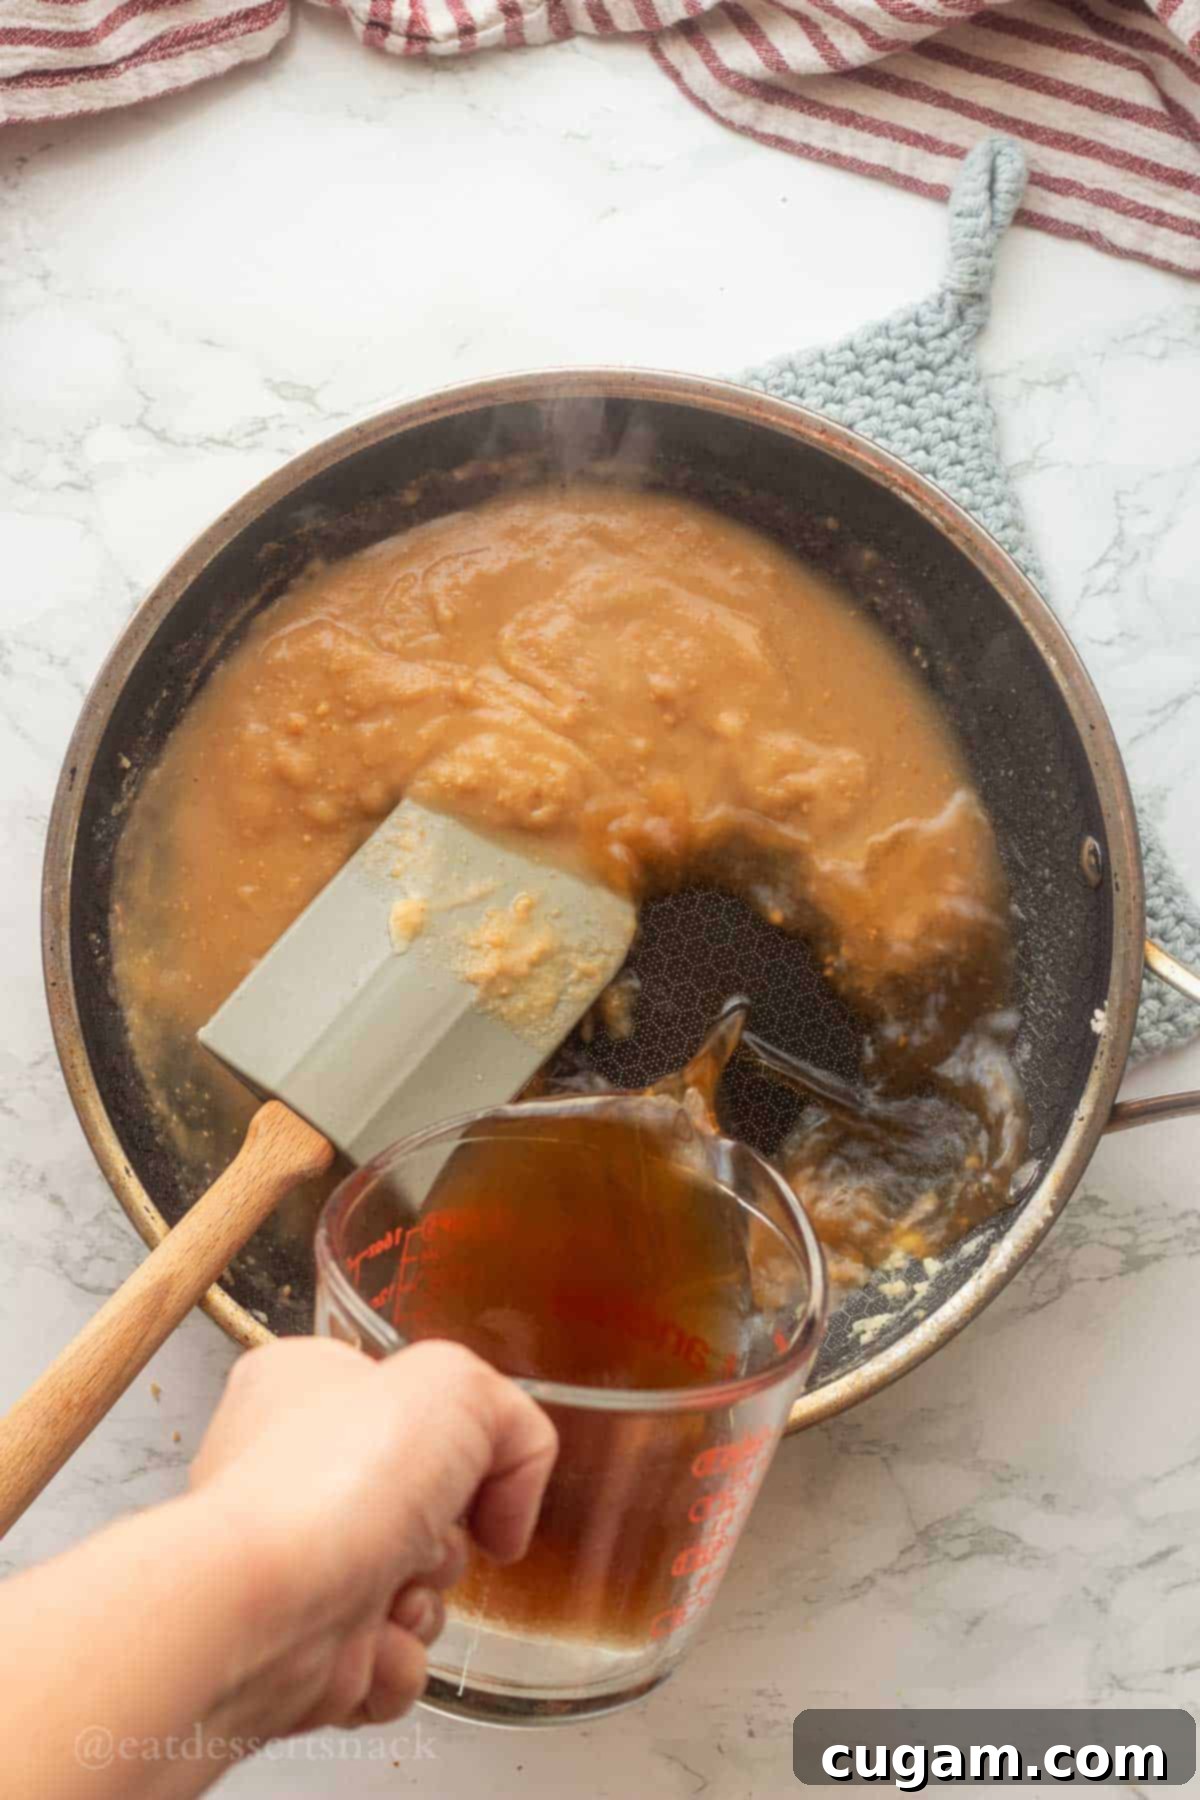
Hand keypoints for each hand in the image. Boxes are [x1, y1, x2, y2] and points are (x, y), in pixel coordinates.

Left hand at [189, 1336, 556, 1741]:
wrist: (261, 1611)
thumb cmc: (330, 1482)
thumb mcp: (460, 1386)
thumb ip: (513, 1422)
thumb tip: (507, 1502)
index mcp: (305, 1387)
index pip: (409, 1405)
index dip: (457, 1439)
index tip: (471, 1460)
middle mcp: (294, 1474)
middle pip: (429, 1508)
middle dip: (447, 1537)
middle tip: (423, 1530)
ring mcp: (297, 1563)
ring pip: (417, 1591)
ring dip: (424, 1604)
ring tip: (389, 1595)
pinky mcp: (301, 1648)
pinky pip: (390, 1662)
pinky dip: (394, 1663)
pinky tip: (367, 1645)